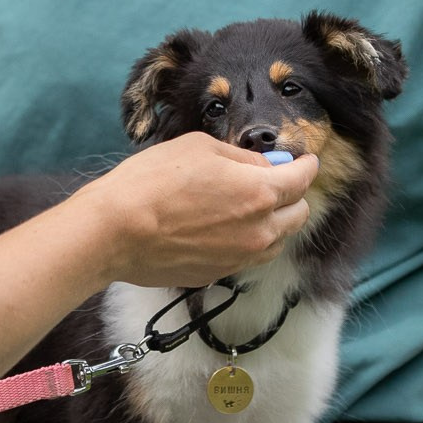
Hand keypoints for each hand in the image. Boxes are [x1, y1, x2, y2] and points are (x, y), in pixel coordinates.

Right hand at [82, 133, 316, 286]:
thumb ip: (241, 158)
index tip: (304, 161)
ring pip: (277, 242)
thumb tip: (262, 166)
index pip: (303, 180)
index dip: (306, 166)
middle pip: (299, 215)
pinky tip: (225, 228)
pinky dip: (247, 242)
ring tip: (251, 208)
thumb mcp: (199, 148)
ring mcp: (239, 258)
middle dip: (294, 196)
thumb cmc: (152, 182)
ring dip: (274, 223)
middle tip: (276, 182)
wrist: (115, 231)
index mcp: (260, 193)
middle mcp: (258, 231)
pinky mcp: (217, 274)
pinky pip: (247, 257)